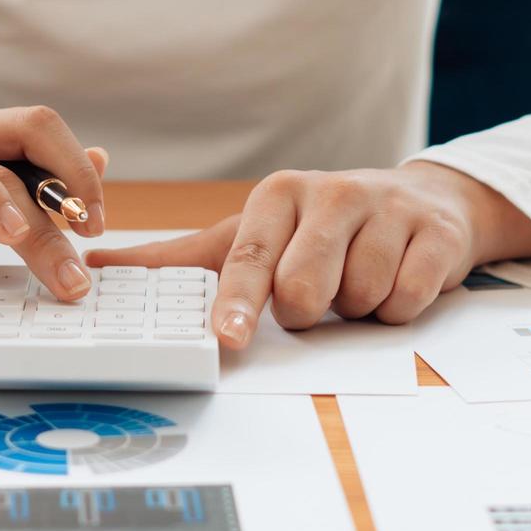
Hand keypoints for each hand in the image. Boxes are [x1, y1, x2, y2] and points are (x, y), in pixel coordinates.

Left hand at [86, 162, 530, 347]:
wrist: (424, 203)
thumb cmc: (321, 227)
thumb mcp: (252, 233)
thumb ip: (179, 259)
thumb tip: (94, 264)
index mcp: (279, 194)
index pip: (250, 256)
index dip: (238, 301)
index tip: (228, 337)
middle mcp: (332, 193)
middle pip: (305, 290)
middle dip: (309, 310)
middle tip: (317, 291)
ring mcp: (388, 210)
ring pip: (360, 299)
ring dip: (357, 308)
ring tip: (358, 277)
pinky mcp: (436, 235)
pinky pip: (407, 301)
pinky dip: (398, 308)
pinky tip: (396, 278)